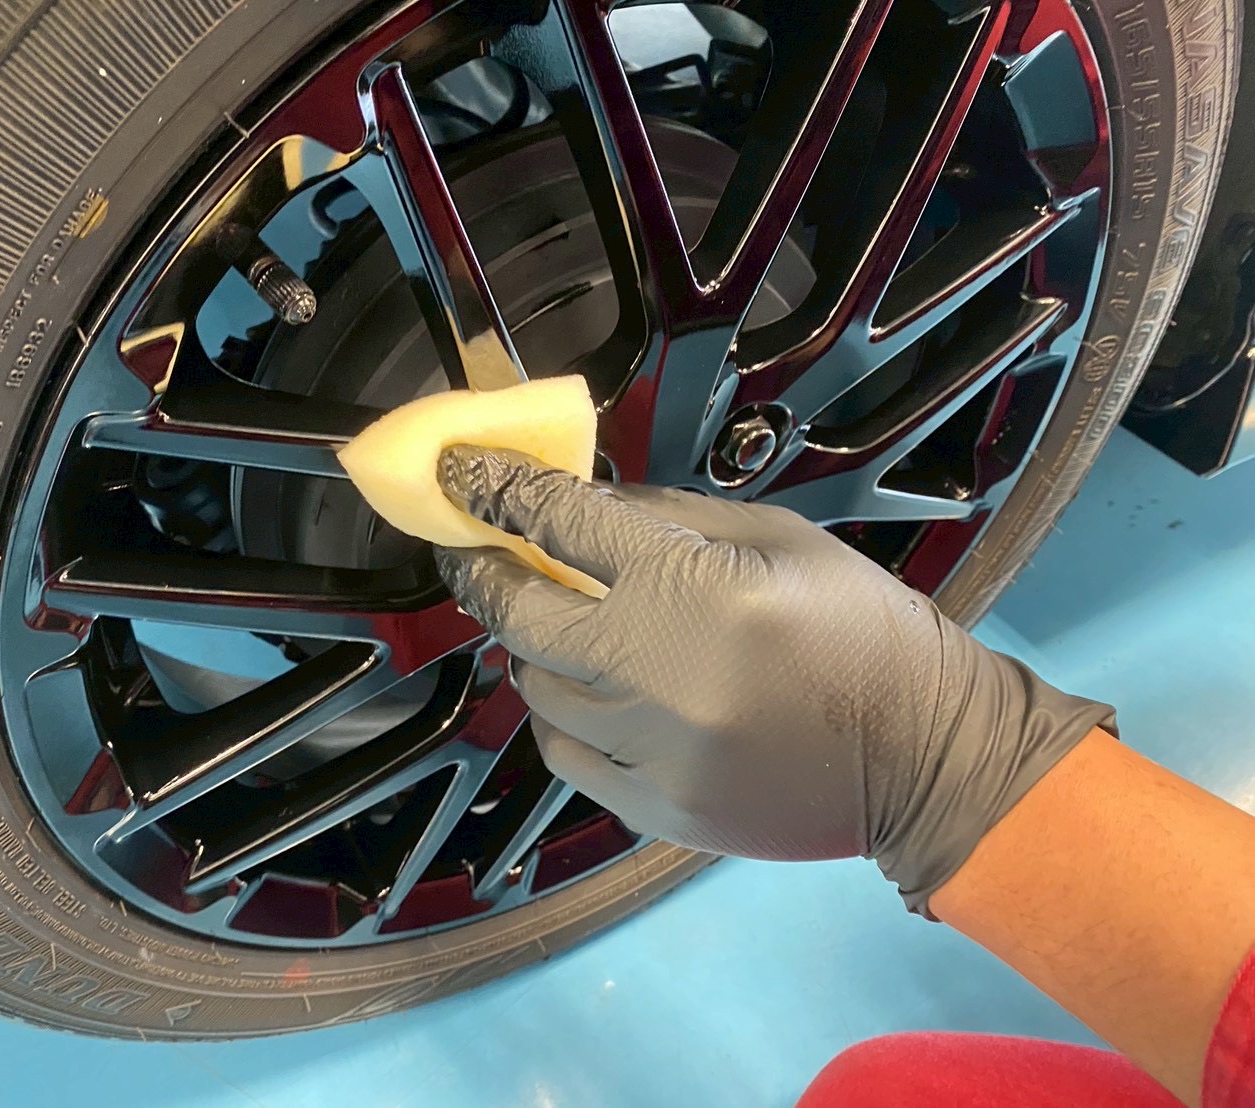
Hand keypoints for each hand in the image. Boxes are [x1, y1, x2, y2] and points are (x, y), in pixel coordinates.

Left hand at [435, 446, 1112, 912]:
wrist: (926, 756)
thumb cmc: (861, 629)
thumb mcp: (778, 538)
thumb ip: (669, 517)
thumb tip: (582, 505)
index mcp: (691, 586)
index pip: (559, 522)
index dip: (496, 491)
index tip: (460, 476)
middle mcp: (653, 670)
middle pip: (520, 613)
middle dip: (484, 573)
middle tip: (475, 553)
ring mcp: (648, 750)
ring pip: (537, 689)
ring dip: (536, 650)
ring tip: (559, 629)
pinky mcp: (655, 811)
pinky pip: (566, 756)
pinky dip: (563, 718)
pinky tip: (589, 697)